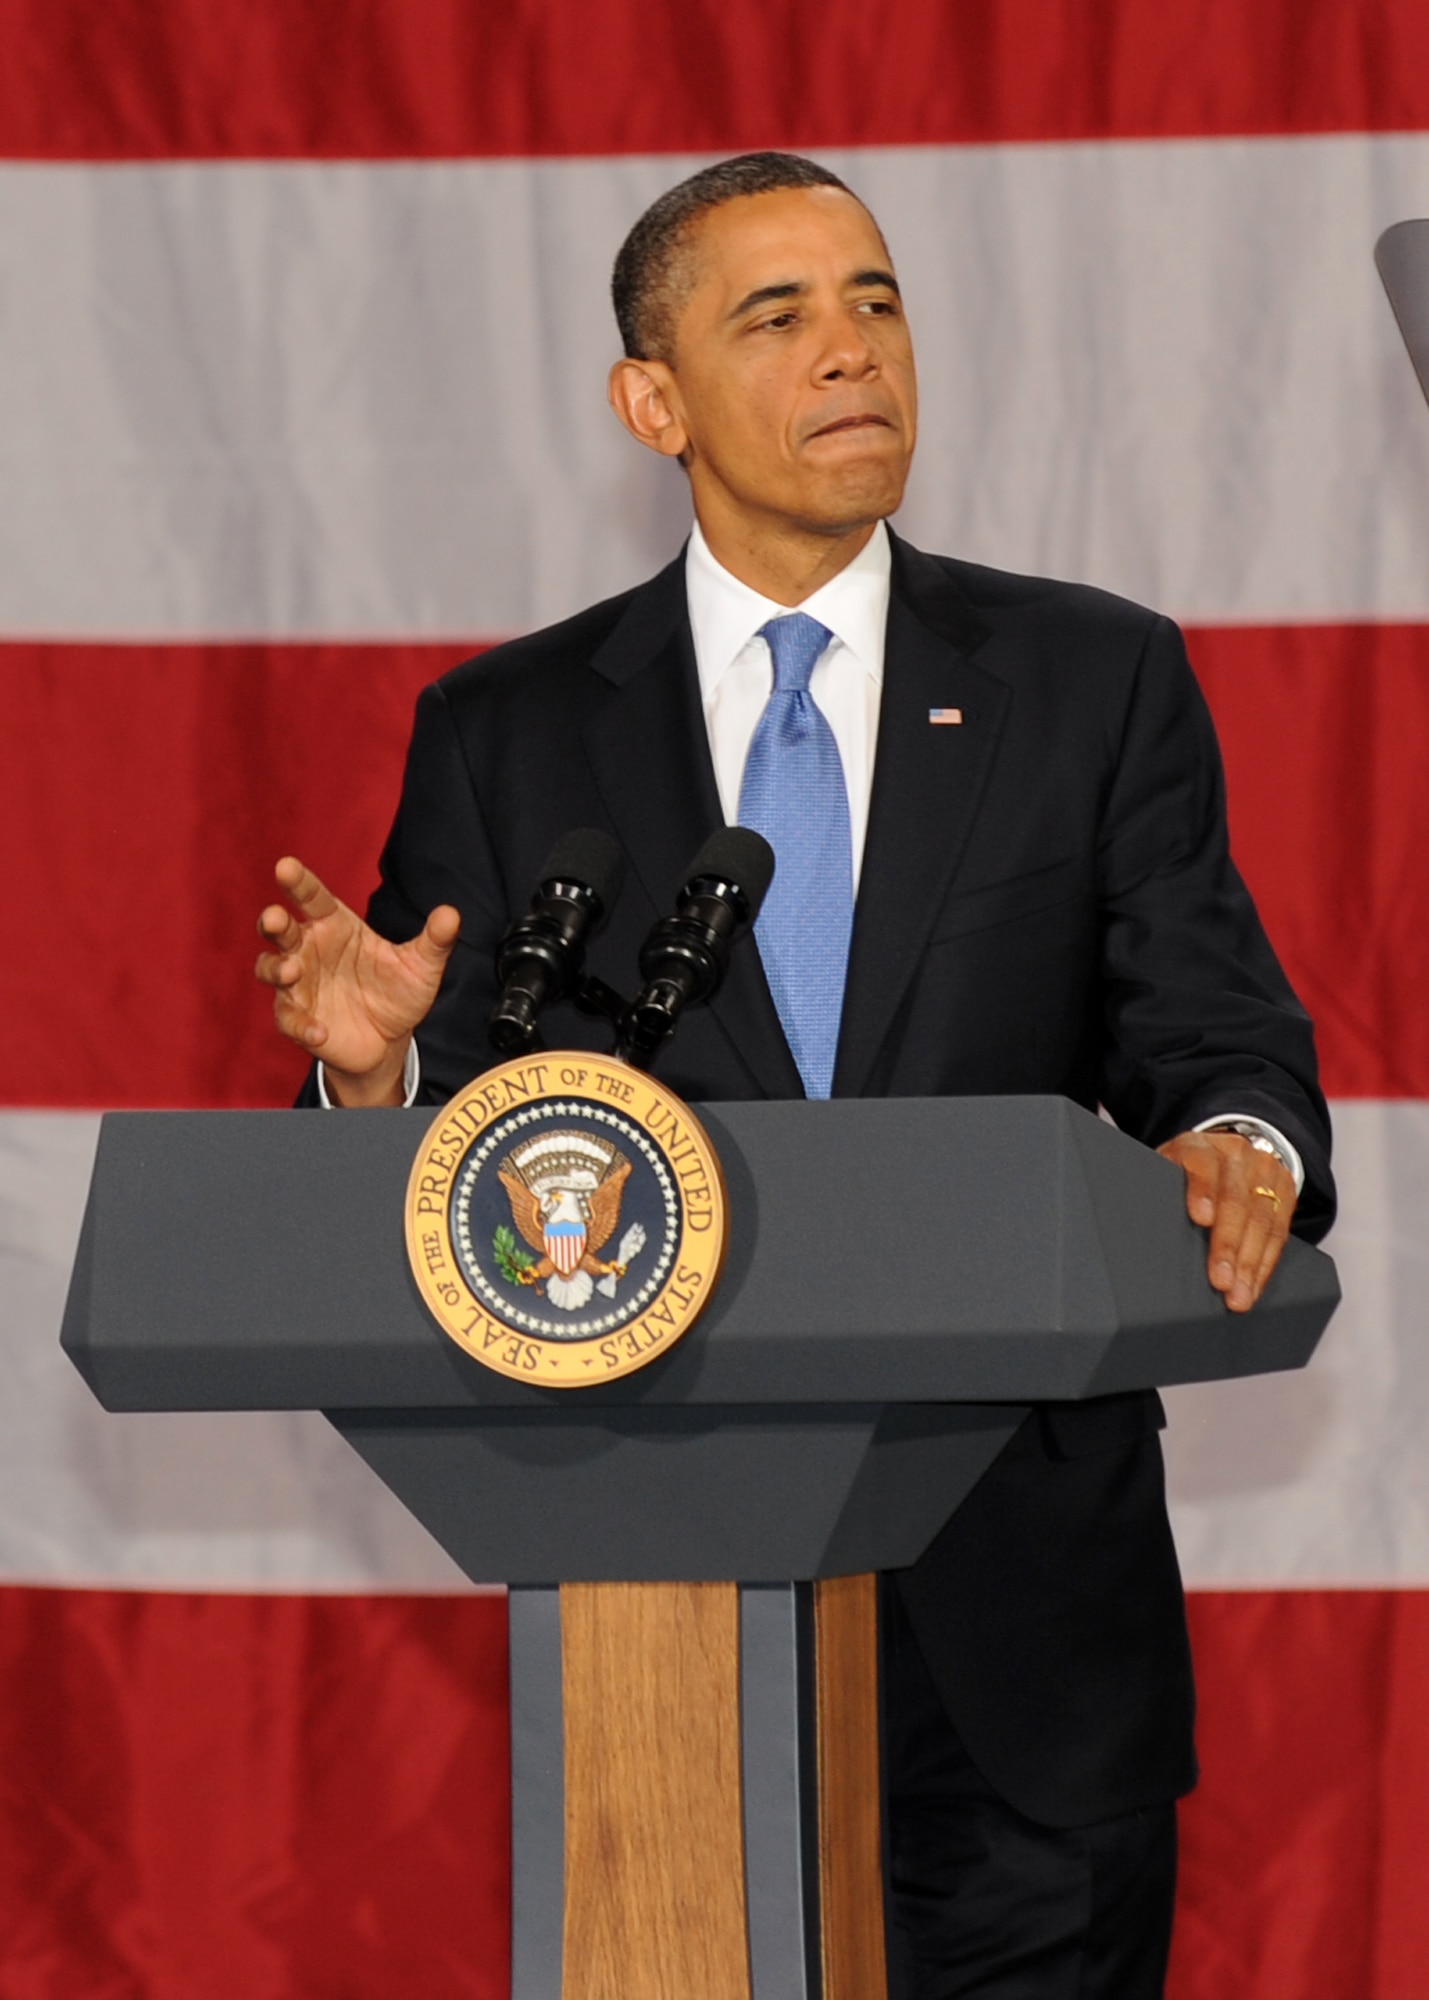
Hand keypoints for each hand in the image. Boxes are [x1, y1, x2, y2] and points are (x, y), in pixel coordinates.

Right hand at [255, 857, 458, 1105]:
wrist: (390, 1039)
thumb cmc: (398, 991)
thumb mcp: (421, 965)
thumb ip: (435, 940)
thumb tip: (452, 914)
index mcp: (335, 926)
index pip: (312, 897)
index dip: (298, 881)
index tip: (285, 866)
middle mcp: (310, 949)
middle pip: (279, 929)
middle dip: (272, 921)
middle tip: (276, 918)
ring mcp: (299, 984)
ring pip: (269, 968)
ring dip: (275, 968)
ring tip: (291, 971)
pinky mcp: (298, 1019)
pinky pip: (288, 1019)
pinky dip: (300, 1025)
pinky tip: (319, 1032)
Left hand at [1157, 1130, 1296, 1312]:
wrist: (1228, 1150)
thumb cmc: (1186, 1171)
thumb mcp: (1167, 1168)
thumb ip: (1158, 1189)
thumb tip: (1133, 1226)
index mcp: (1199, 1146)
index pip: (1202, 1164)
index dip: (1202, 1191)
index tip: (1200, 1218)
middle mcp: (1236, 1155)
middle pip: (1236, 1200)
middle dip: (1228, 1245)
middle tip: (1221, 1280)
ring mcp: (1264, 1172)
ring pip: (1261, 1221)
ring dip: (1250, 1265)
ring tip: (1239, 1296)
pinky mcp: (1285, 1191)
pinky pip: (1278, 1233)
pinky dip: (1264, 1265)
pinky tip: (1253, 1286)